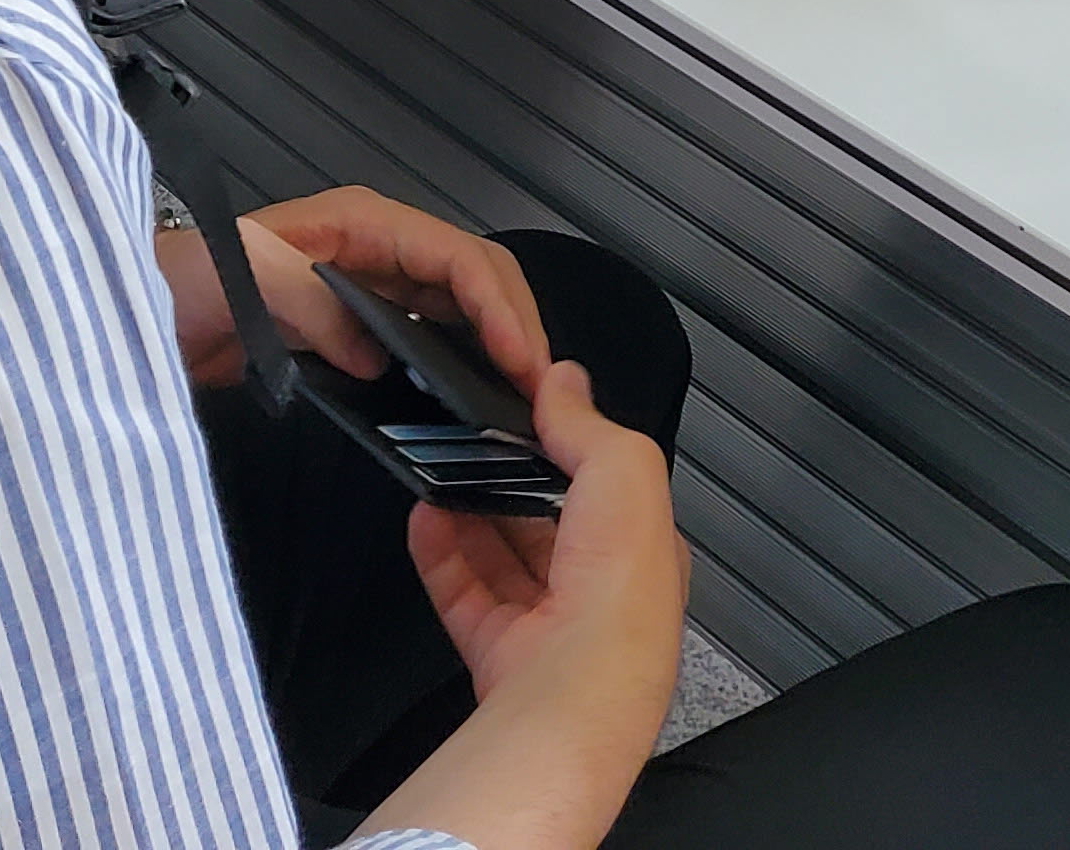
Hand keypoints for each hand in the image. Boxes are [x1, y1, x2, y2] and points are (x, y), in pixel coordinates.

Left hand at [153, 184, 549, 395]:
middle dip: (514, 324)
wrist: (140, 310)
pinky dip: (460, 364)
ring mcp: (371, 286)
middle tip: (540, 395)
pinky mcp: (357, 326)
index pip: (456, 253)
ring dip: (496, 344)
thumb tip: (378, 356)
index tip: (524, 362)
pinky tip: (471, 405)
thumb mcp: (246, 279)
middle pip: (472, 275)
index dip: (497, 303)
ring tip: (520, 404)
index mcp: (363, 222)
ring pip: (459, 306)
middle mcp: (379, 247)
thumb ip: (312, 306)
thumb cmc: (186, 281)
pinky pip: (427, 337)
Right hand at [407, 361, 686, 714]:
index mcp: (644, 545)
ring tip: (441, 467)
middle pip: (548, 522)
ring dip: (471, 511)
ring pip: (503, 557)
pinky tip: (425, 517)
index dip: (571, 445)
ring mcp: (549, 626)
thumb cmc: (624, 589)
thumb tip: (565, 383)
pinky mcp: (501, 652)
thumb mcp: (624, 467)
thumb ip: (588, 423)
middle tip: (476, 438)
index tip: (530, 412)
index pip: (607, 484)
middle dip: (512, 479)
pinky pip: (463, 595)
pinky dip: (440, 554)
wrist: (578, 686)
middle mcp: (600, 590)